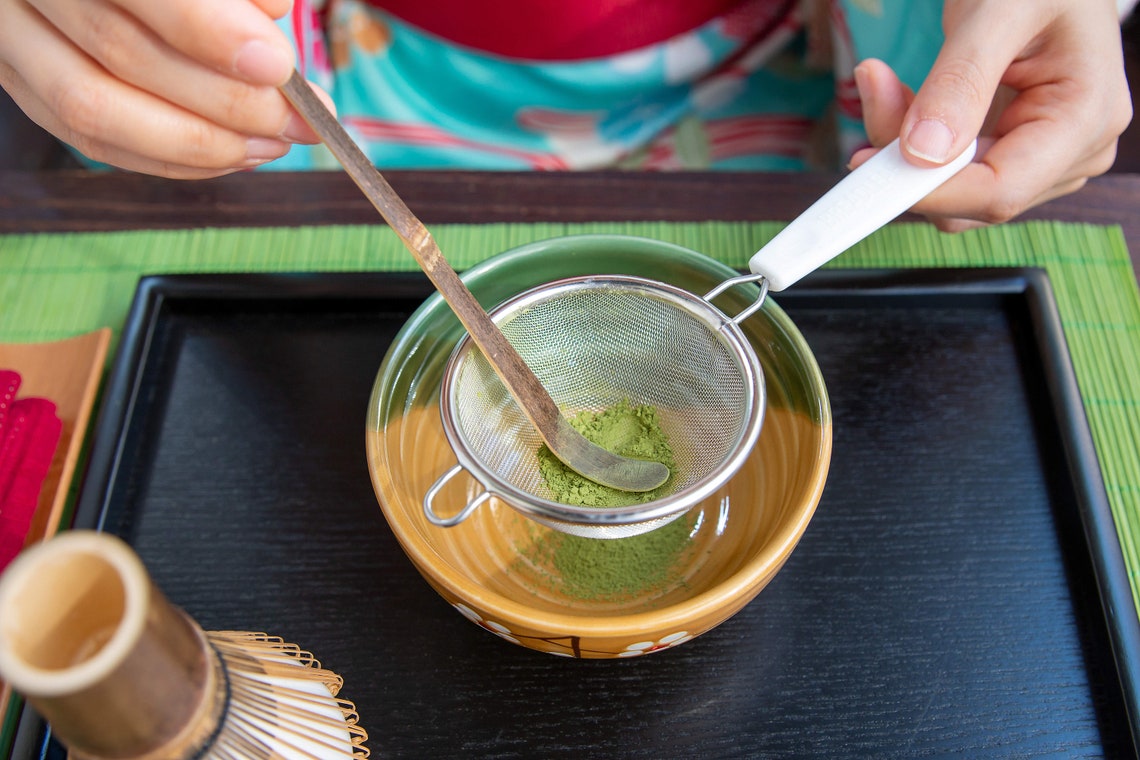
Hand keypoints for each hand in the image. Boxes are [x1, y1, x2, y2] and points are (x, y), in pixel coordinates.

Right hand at [0, 0, 322, 177]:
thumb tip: (272, 11)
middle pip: (119, 53)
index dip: (208, 31)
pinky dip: (168, 157)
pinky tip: (232, 152)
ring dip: (198, 141)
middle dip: (225, 100)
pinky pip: (90, 139)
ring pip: (94, 109)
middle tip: (296, 118)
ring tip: (272, 142)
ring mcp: (12, 38)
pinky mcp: (21, 82)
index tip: (277, 66)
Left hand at [851, 0, 1132, 230]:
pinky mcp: (1013, 156)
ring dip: (903, 149)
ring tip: (884, 82)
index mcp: (1086, 118)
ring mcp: (1045, 161)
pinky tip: (899, 98)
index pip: (1001, 190)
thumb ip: (961, 82)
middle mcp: (1073, 152)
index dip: (927, 191)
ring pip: (952, 194)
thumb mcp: (1000, 12)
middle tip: (872, 87)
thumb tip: (922, 154)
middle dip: (906, 157)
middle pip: (970, 198)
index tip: (865, 163)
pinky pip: (949, 176)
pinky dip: (912, 144)